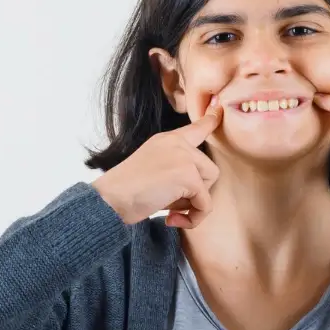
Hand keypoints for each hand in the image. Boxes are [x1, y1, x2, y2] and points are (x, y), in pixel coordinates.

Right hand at [92, 101, 222, 227]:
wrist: (111, 198)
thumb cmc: (125, 191)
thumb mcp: (152, 168)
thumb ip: (175, 167)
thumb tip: (197, 189)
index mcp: (167, 139)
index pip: (196, 127)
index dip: (210, 121)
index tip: (219, 109)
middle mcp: (178, 144)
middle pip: (209, 169)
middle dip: (195, 191)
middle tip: (169, 201)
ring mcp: (185, 158)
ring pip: (210, 185)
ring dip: (193, 203)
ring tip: (169, 208)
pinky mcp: (188, 176)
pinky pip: (205, 205)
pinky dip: (193, 218)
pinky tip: (171, 219)